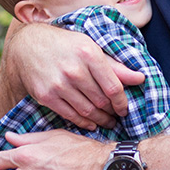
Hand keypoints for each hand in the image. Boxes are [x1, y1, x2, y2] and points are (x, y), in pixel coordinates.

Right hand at [4, 21, 145, 129]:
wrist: (28, 46)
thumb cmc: (66, 45)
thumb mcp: (91, 48)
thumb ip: (116, 66)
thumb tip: (141, 78)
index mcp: (89, 54)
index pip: (113, 87)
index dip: (122, 102)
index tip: (124, 109)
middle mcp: (74, 70)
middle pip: (101, 101)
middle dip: (112, 112)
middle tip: (117, 117)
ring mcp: (58, 84)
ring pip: (87, 110)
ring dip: (100, 120)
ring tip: (107, 122)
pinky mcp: (46, 95)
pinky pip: (70, 115)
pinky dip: (83, 122)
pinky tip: (91, 123)